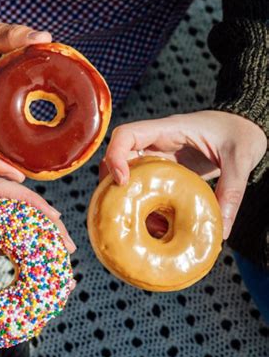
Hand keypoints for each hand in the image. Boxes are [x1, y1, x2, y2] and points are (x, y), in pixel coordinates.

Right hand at [103, 111, 266, 238]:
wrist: (246, 126)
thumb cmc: (241, 132)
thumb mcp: (241, 159)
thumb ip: (231, 192)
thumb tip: (222, 231)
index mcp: (168, 130)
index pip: (126, 134)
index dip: (115, 156)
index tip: (122, 181)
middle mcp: (156, 142)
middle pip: (117, 157)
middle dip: (110, 182)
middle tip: (115, 208)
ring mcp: (158, 156)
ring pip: (127, 172)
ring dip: (123, 194)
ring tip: (132, 220)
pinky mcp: (165, 170)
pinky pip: (143, 183)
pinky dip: (141, 201)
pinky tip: (151, 222)